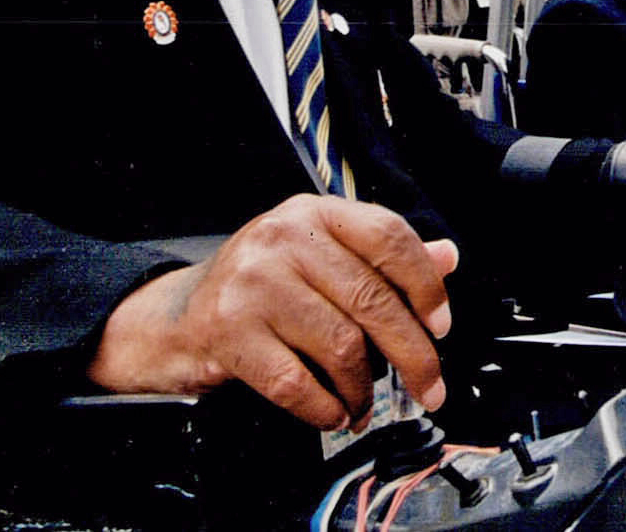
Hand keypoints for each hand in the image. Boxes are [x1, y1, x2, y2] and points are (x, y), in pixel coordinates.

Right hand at [87, 195, 457, 431]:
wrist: (176, 317)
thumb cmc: (261, 286)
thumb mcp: (320, 255)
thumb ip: (381, 258)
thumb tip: (448, 257)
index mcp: (315, 214)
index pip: (388, 236)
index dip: (425, 284)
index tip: (442, 326)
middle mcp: (284, 239)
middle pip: (371, 299)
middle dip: (413, 354)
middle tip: (430, 386)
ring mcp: (253, 284)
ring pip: (341, 345)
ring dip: (364, 389)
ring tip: (365, 403)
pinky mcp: (228, 332)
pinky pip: (297, 382)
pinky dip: (326, 407)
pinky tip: (334, 412)